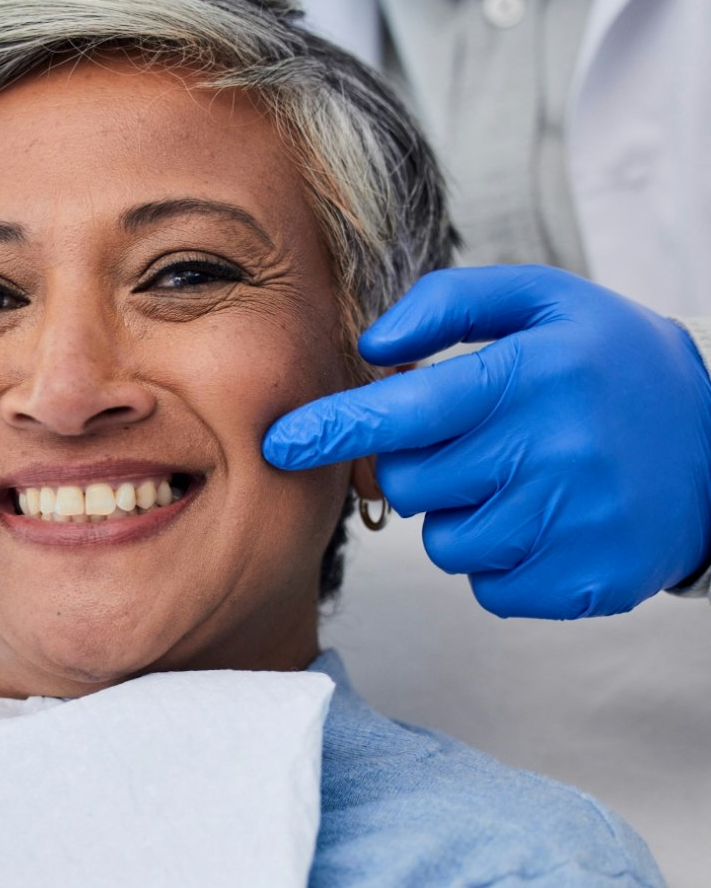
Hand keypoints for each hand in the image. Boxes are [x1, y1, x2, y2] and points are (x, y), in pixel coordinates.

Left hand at [263, 265, 710, 617]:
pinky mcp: (582, 582)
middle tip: (477, 442)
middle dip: (421, 466)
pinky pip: (488, 586)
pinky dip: (501, 559)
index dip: (332, 429)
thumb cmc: (608, 363)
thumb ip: (448, 303)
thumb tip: (372, 345)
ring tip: (523, 479)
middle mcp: (549, 452)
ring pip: (445, 542)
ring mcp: (570, 524)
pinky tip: (546, 520)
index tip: (279, 444)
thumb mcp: (542, 301)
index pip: (403, 411)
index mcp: (528, 377)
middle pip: (412, 485)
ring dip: (463, 515)